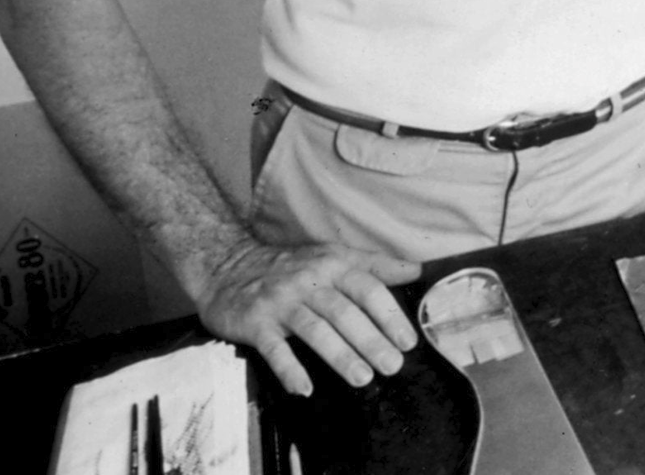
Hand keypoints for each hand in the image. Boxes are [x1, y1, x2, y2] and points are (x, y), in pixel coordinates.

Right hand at [196, 237, 421, 395]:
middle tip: (393, 365)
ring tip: (362, 379)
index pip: (367, 287)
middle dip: (371, 339)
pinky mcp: (255, 322)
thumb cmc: (291, 266)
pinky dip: (289, 368)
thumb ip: (374, 266)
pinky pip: (273, 348)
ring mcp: (281, 301)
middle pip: (344, 311)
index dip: (389, 313)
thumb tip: (417, 270)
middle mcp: (309, 280)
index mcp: (332, 264)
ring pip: (314, 329)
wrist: (228, 266)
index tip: (409, 340)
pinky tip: (305, 388)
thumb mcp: (333, 256)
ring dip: (339, 355)